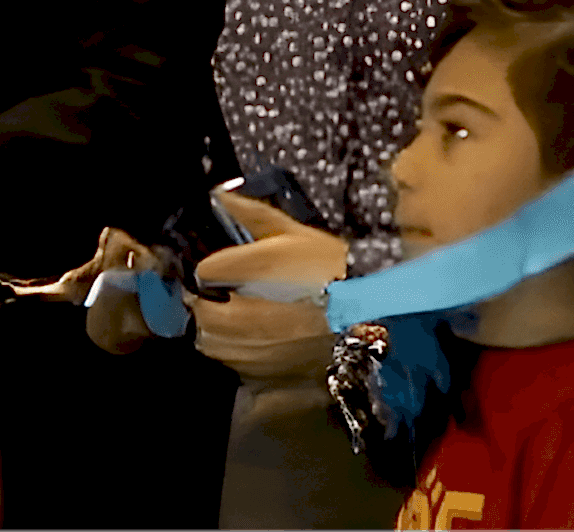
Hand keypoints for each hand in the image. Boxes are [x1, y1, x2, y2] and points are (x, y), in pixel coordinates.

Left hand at [189, 192, 346, 381]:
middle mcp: (238, 314)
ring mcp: (250, 351)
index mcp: (243, 273)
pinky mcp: (264, 378)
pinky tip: (260, 348)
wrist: (373, 318)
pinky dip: (239, 358)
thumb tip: (219, 195)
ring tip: (244, 323)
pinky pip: (235, 369)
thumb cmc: (332, 269)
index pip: (201, 273)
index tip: (220, 271)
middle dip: (209, 304)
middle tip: (229, 298)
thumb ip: (252, 215)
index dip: (210, 271)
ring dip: (219, 332)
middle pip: (200, 312)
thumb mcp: (294, 232)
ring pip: (211, 343)